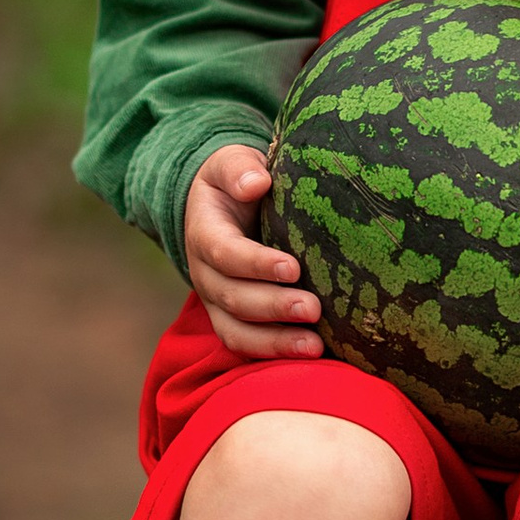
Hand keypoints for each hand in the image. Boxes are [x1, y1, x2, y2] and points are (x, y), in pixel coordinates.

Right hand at [184, 142, 324, 360]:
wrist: (225, 207)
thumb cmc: (237, 181)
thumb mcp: (232, 163)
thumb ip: (240, 169)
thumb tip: (257, 182)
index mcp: (205, 234)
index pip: (226, 253)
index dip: (256, 264)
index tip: (293, 267)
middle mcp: (206, 274)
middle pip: (234, 299)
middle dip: (274, 307)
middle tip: (313, 309)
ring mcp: (217, 302)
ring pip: (237, 332)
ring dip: (275, 342)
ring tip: (315, 347)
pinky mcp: (234, 321)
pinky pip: (247, 346)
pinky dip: (275, 355)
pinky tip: (312, 356)